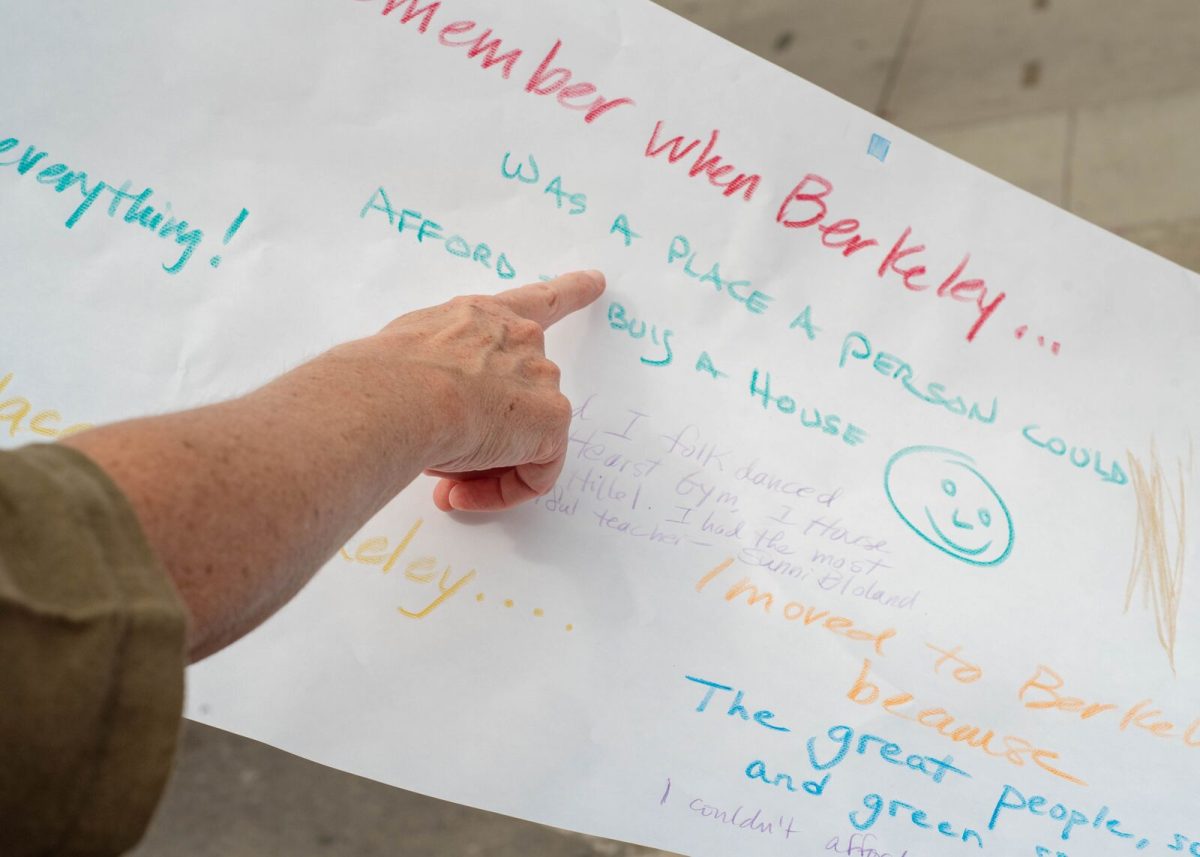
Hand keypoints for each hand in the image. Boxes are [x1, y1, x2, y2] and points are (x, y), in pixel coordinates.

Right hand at [377, 270, 604, 511]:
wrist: (400, 394)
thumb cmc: (383, 374)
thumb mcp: (406, 350)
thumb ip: (434, 367)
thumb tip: (429, 402)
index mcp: (481, 316)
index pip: (534, 301)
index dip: (569, 290)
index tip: (597, 282)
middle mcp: (520, 339)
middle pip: (519, 397)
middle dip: (481, 437)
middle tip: (437, 460)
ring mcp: (541, 378)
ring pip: (523, 441)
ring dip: (480, 466)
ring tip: (437, 471)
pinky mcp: (551, 420)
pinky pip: (535, 474)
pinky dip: (500, 492)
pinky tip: (461, 492)